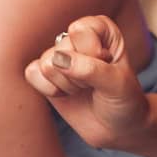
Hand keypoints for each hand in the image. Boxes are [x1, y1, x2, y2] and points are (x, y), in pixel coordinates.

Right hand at [24, 16, 150, 152]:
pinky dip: (50, 90)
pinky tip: (66, 94)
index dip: (92, 54)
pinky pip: (32, 74)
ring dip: (67, 85)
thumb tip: (58, 60)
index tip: (108, 66)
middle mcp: (78, 37)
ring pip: (46, 64)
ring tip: (83, 89)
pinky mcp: (45, 74)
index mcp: (100, 28)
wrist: (117, 128)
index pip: (81, 30)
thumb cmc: (124, 101)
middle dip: (79, 75)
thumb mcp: (118, 84)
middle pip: (61, 50)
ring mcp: (60, 55)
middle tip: (96, 83)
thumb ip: (91, 69)